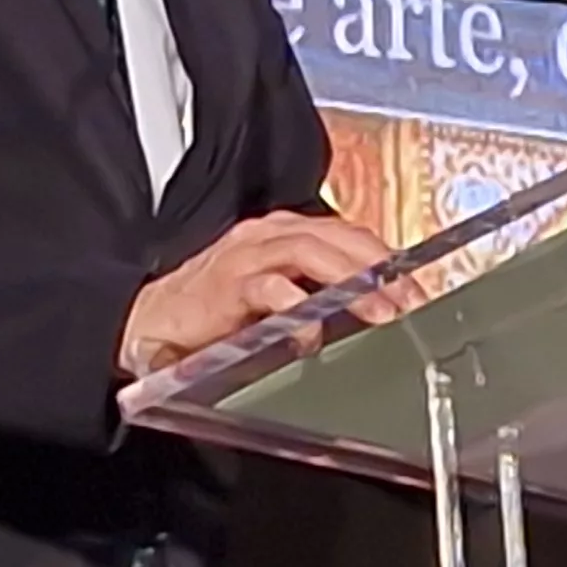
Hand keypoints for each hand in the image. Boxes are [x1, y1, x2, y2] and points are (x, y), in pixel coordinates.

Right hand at [117, 212, 399, 378]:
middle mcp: (268, 234)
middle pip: (337, 236)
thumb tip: (368, 307)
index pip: (346, 233)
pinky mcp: (226, 286)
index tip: (417, 286)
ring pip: (310, 253)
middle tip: (411, 300)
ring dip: (352, 282)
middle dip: (380, 267)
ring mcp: (246, 257)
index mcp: (284, 231)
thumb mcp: (274, 293)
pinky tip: (312, 334)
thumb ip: (314, 291)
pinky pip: (268, 289)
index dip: (386, 258)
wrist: (149, 318)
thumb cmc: (215, 309)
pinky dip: (295, 309)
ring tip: (381, 311)